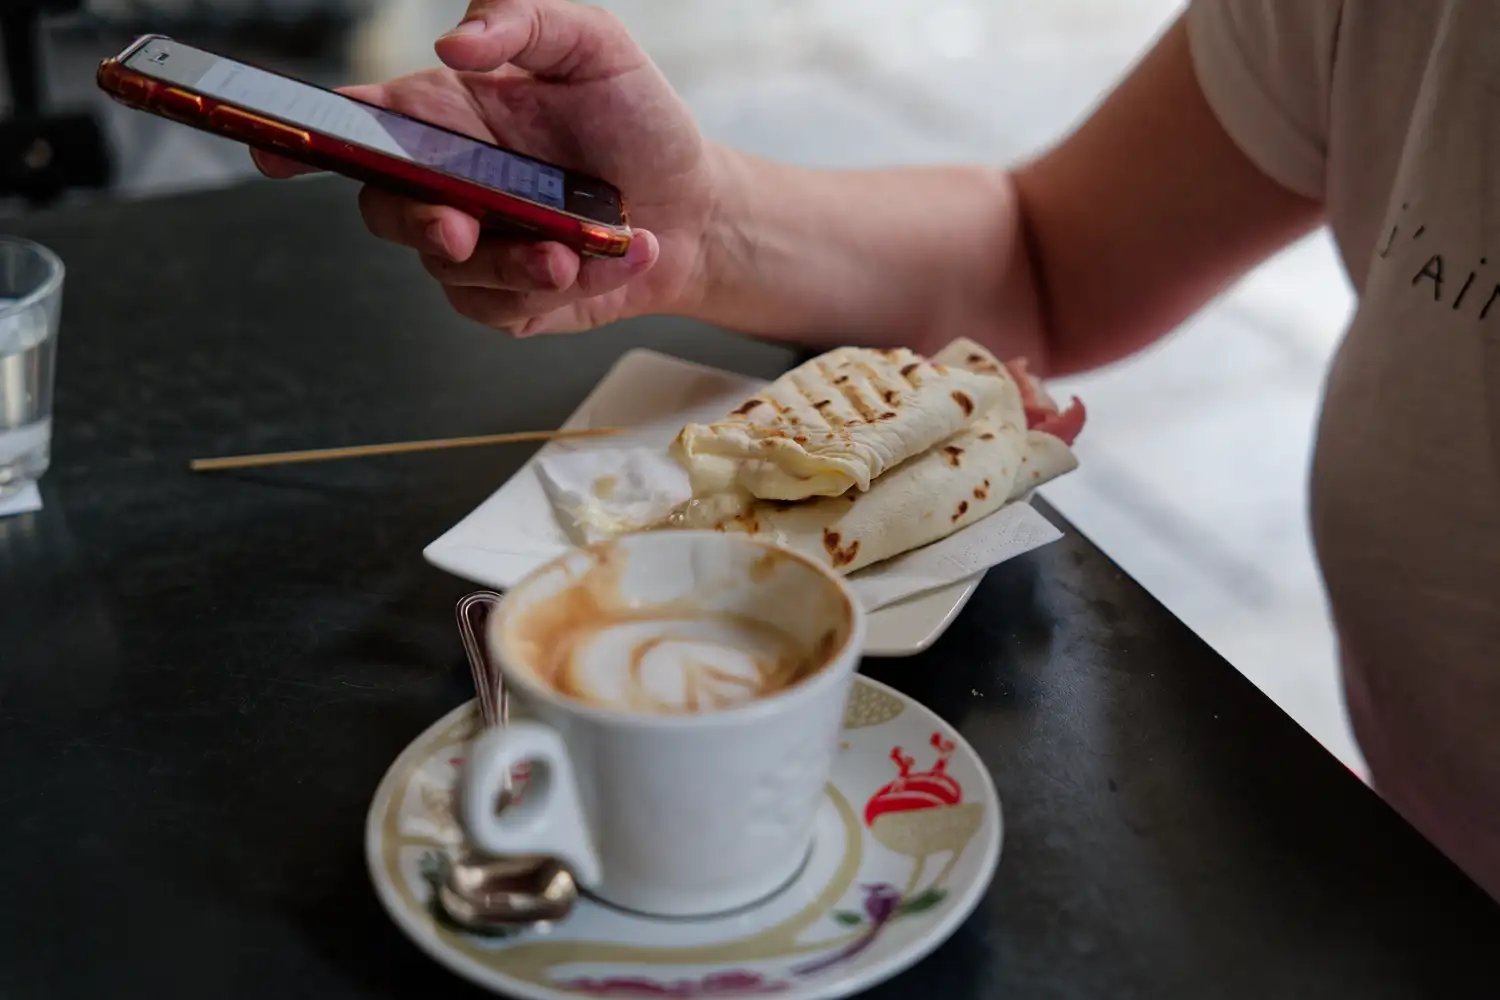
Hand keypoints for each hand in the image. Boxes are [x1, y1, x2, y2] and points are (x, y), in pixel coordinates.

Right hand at [257, 0, 717, 336]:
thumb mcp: (594, 46)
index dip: (304, 137)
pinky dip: (562, 289)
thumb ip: (523, 21)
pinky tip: (611, 259)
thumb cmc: (639, 122)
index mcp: (448, 116)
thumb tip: (455, 43)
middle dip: (420, 225)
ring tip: (578, 249)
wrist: (697, 208)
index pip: (359, 124)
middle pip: (386, 210)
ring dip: (516, 265)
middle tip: (463, 230)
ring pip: (451, 270)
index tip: (274, 150)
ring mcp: (476, 247)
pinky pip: (504, 308)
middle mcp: (450, 183)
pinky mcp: (510, 300)